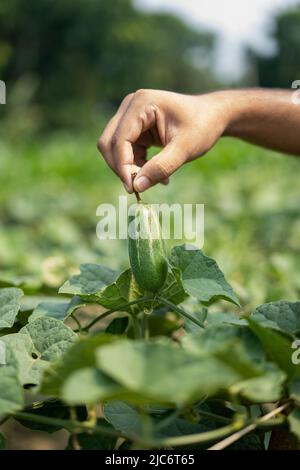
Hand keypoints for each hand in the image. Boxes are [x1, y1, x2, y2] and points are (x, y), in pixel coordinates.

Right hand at [97, 89, 229, 192]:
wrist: (213, 116)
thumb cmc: (203, 127)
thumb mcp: (185, 149)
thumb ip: (161, 167)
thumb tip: (136, 187)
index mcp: (141, 103)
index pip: (119, 140)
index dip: (123, 166)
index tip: (133, 189)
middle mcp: (130, 106)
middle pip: (109, 143)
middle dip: (122, 168)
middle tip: (139, 188)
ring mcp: (130, 116)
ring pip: (115, 150)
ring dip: (130, 169)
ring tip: (157, 179)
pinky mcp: (134, 128)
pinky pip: (125, 152)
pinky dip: (136, 166)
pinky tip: (156, 174)